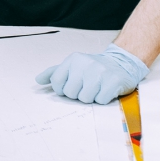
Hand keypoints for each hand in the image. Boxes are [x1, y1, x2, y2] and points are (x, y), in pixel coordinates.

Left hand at [34, 44, 148, 104]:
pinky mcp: (114, 81)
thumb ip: (55, 72)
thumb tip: (38, 80)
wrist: (122, 63)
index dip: (62, 89)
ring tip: (96, 88)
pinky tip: (106, 90)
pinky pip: (100, 100)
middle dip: (78, 94)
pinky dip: (102, 99)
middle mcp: (86, 64)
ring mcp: (100, 72)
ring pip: (84, 98)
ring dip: (90, 97)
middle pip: (70, 93)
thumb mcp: (73, 66)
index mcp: (73, 60)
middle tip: (87, 86)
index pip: (56, 81)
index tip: (71, 86)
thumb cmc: (93, 68)